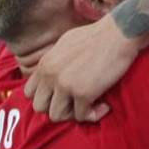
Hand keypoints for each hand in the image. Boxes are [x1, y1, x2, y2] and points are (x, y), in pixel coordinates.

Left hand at [24, 15, 146, 121]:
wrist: (119, 32)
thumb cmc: (97, 36)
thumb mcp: (65, 44)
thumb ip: (54, 61)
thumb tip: (53, 75)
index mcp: (45, 63)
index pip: (29, 92)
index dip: (45, 97)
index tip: (61, 95)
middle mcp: (51, 75)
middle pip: (40, 107)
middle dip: (57, 107)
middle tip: (75, 102)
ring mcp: (65, 85)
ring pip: (57, 116)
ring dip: (74, 114)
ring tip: (89, 105)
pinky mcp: (83, 93)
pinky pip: (82, 116)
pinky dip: (94, 114)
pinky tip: (104, 106)